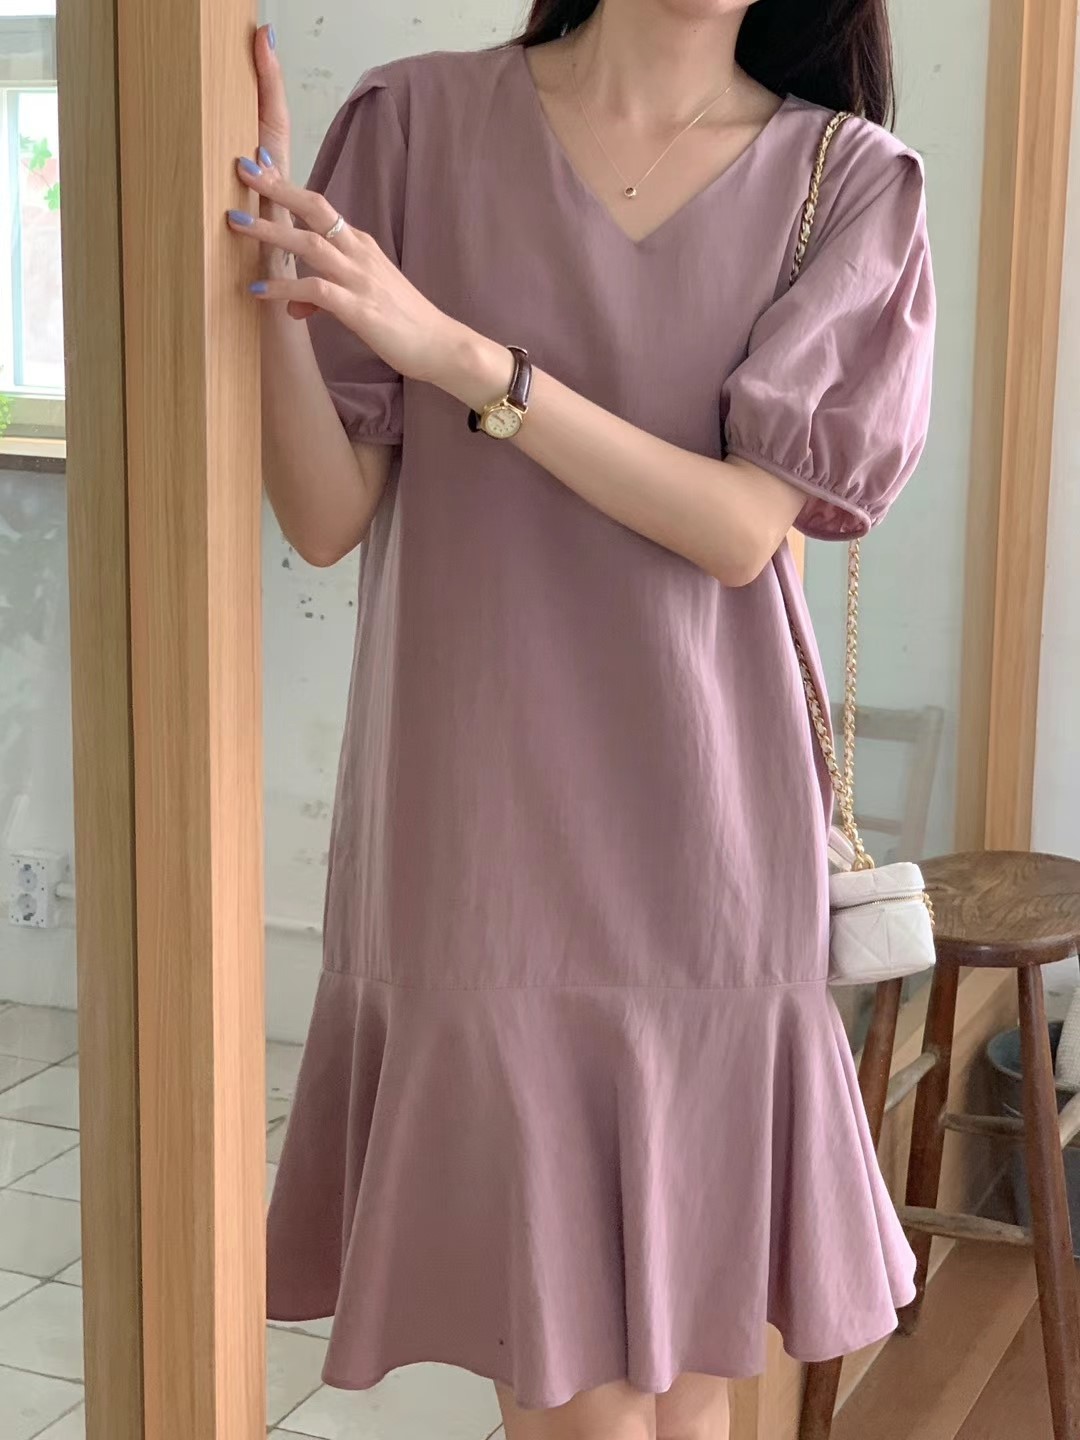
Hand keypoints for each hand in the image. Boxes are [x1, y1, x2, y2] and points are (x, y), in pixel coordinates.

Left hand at [227, 26, 460, 384]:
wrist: (442, 345)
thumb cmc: (404, 323)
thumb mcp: (362, 303)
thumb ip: (324, 297)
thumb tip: (293, 304)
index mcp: (360, 245)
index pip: (319, 206)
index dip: (288, 185)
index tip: (261, 164)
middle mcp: (359, 253)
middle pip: (313, 209)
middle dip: (276, 189)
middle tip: (243, 168)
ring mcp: (359, 279)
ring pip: (309, 244)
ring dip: (271, 232)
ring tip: (236, 223)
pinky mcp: (359, 308)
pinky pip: (315, 290)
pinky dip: (284, 288)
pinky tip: (258, 291)